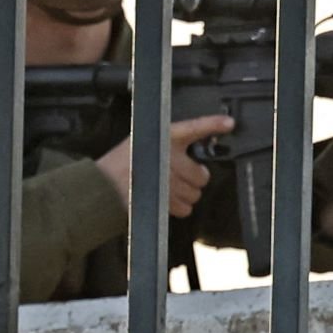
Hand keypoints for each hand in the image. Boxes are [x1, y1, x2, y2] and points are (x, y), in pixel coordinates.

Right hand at [95, 114, 234, 218]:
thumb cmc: (122, 163)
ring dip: (185, 195)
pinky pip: (185, 209)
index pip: (194, 127)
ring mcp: (170, 180)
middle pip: (202, 176)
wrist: (104, 185)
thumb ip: (168, 145)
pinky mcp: (167, 200)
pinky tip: (164, 199)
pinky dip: (177, 207)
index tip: (228, 123)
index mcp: (165, 138)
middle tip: (178, 177)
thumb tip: (189, 156)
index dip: (213, 124)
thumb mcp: (144, 142)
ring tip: (166, 189)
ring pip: (195, 194)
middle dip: (193, 180)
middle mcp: (171, 157)